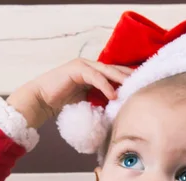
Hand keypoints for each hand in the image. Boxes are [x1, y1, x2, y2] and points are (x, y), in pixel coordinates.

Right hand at [6, 58, 132, 128]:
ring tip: (132, 87)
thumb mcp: (87, 101)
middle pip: (114, 69)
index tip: (142, 86)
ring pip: (107, 71)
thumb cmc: (63, 103)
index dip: (127, 79)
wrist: (41, 100)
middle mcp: (89, 66)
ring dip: (121, 79)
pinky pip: (95, 77)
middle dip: (129, 76)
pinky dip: (106, 86)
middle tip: (144, 83)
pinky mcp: (76, 69)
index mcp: (93, 72)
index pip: (114, 73)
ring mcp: (83, 66)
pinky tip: (113, 95)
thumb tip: (117, 109)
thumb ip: (100, 101)